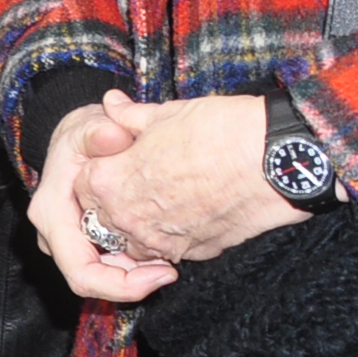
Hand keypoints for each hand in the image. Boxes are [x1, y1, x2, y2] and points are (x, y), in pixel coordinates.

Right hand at [26, 96, 182, 304]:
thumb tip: (112, 135)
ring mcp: (68, 241)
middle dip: (134, 282)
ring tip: (168, 256)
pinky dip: (135, 264)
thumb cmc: (82, 135)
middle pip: (93, 281)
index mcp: (51, 214)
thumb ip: (100, 131)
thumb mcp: (89, 127)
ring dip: (136, 274)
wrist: (78, 138)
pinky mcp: (83, 243)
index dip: (122, 284)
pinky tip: (158, 250)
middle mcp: (54, 235)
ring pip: (102, 277)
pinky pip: (109, 266)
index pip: (81, 272)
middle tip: (170, 269)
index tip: (163, 272)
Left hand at [77, 91, 304, 265]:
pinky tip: (187, 215)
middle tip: (139, 183)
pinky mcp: (194, 253)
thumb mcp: (164, 114)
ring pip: (132, 243)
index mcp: (109, 182)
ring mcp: (161, 241)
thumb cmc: (219, 132)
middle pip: (101, 220)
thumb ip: (129, 116)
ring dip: (139, 227)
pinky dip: (170, 239)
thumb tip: (112, 104)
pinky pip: (168, 252)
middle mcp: (128, 218)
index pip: (82, 187)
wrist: (276, 161)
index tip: (117, 161)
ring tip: (162, 201)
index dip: (100, 172)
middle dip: (114, 204)